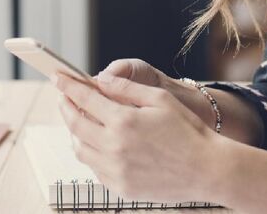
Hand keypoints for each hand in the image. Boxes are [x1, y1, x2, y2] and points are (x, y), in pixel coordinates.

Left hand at [55, 72, 222, 203]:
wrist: (207, 170)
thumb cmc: (189, 131)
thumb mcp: (160, 99)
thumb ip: (127, 88)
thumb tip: (102, 79)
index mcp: (124, 121)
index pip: (84, 99)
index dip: (69, 86)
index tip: (59, 78)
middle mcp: (114, 147)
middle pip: (75, 124)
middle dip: (66, 106)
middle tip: (64, 97)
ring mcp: (116, 170)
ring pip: (80, 149)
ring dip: (75, 132)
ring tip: (80, 120)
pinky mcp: (121, 187)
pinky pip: (95, 168)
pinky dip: (91, 153)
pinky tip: (99, 144)